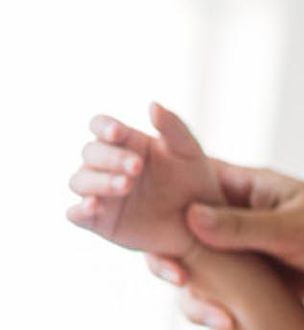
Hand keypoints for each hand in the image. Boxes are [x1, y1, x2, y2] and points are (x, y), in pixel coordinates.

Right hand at [67, 102, 222, 261]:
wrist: (201, 224)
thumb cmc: (193, 182)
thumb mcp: (189, 153)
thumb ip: (173, 127)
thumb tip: (153, 104)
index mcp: (124, 142)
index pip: (100, 126)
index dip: (104, 127)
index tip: (118, 133)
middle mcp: (105, 165)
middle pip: (91, 153)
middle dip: (111, 158)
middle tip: (137, 166)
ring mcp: (99, 192)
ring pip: (80, 181)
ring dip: (98, 181)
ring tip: (126, 184)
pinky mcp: (98, 220)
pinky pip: (77, 214)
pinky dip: (80, 209)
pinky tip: (93, 206)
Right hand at [69, 104, 303, 329]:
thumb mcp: (295, 229)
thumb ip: (244, 227)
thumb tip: (190, 218)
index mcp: (238, 191)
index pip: (181, 192)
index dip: (158, 214)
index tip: (154, 242)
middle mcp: (232, 221)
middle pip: (179, 243)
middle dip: (174, 268)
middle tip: (181, 284)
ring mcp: (243, 255)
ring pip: (201, 280)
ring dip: (200, 304)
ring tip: (220, 326)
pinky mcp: (258, 285)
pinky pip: (227, 305)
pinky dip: (224, 329)